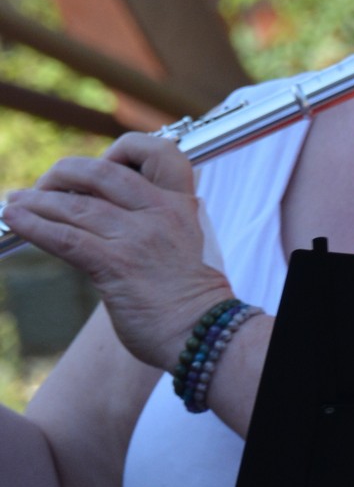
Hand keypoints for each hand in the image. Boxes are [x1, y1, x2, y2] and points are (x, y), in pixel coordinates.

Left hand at [2, 134, 232, 370]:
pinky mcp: (116, 265)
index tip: (100, 166)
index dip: (121, 152)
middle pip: (102, 173)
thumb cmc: (189, 297)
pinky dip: (34, 226)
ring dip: (37, 202)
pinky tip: (15, 220)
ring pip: (76, 206)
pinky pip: (65, 238)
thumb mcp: (183, 244)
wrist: (203, 334)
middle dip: (65, 173)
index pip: (156, 152)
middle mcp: (160, 212)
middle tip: (43, 185)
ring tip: (14, 202)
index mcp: (180, 203)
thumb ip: (152, 223)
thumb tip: (101, 215)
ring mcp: (137, 237)